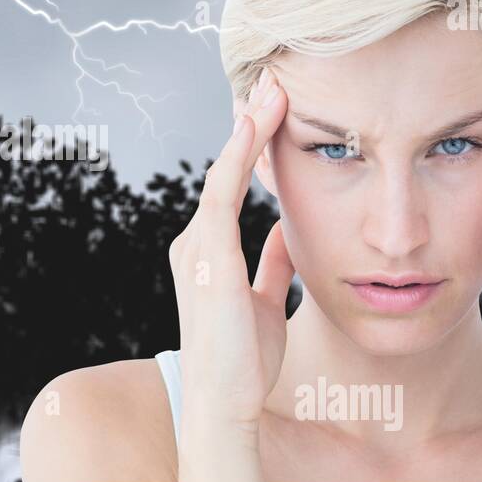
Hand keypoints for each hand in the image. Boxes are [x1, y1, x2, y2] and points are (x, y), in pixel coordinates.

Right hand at [167, 67, 293, 481]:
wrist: (226, 400)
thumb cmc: (243, 360)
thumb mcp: (263, 300)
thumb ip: (271, 263)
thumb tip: (287, 231)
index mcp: (206, 253)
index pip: (229, 186)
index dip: (251, 148)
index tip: (273, 110)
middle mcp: (194, 242)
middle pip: (224, 171)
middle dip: (249, 125)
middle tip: (274, 81)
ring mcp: (195, 246)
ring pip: (222, 173)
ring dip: (248, 129)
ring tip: (273, 88)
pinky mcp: (207, 255)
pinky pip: (221, 192)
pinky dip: (238, 155)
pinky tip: (256, 124)